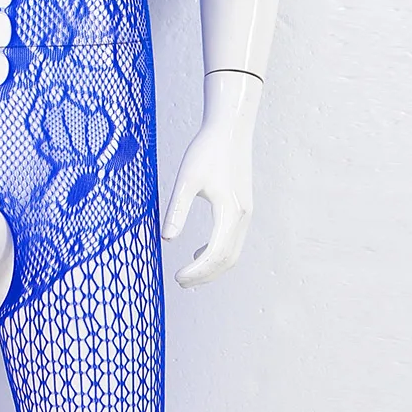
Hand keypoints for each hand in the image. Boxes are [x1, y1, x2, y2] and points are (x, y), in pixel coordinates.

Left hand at [161, 71, 261, 286]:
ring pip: (233, 253)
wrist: (230, 128)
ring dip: (212, 268)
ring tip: (187, 275)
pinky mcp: (242, 208)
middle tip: (180, 283)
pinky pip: (233, 241)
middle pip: (227, 260)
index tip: (176, 277)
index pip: (215, 253)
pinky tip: (198, 252)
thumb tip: (166, 239)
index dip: (196, 271)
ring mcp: (245, 213)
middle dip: (205, 276)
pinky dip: (218, 253)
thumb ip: (177, 210)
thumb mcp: (186, 179)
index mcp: (230, 211)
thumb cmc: (207, 150)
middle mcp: (242, 216)